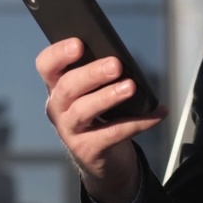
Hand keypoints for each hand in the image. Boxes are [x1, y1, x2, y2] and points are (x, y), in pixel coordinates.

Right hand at [37, 38, 166, 202]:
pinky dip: (137, 122)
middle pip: (67, 87)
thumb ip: (98, 74)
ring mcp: (69, 130)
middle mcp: (57, 108)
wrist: (104, 158)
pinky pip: (112, 133)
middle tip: (116, 65)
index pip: (46, 66)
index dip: (58, 54)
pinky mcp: (87, 149)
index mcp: (57, 86)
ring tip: (130, 87)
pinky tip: (156, 113)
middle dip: (92, 73)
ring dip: (108, 96)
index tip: (79, 44)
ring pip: (83, 110)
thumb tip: (120, 60)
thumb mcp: (93, 92)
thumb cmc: (99, 116)